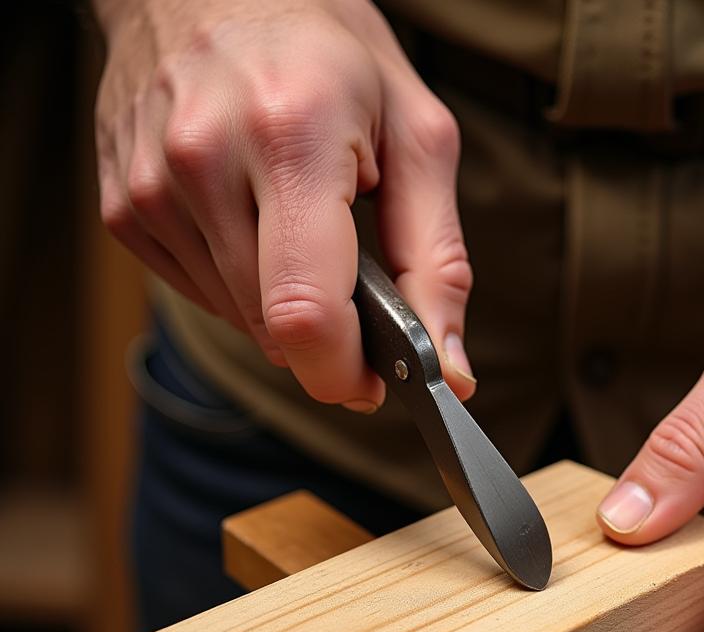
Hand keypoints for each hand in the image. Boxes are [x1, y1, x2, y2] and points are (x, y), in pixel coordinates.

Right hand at [94, 0, 474, 408]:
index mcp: (293, 136)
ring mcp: (149, 186)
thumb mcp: (416, 133)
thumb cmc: (327, 47)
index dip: (345, 373)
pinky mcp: (122, 206)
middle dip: (328, 338)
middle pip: (274, 330)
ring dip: (284, 303)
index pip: (305, 312)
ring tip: (300, 223)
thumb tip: (450, 373)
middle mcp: (204, 161)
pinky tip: (253, 218)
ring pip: (239, 320)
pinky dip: (242, 280)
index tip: (376, 381)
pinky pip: (201, 292)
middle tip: (355, 281)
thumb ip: (438, 262)